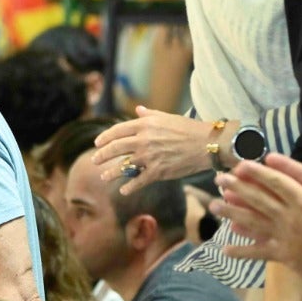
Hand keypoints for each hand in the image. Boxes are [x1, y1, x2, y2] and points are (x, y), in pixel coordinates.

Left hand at [91, 107, 216, 193]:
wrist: (206, 144)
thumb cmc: (188, 129)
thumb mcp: (167, 117)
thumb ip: (150, 115)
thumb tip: (138, 110)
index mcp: (145, 125)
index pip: (117, 131)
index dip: (105, 137)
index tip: (97, 143)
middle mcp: (143, 140)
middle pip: (116, 148)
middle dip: (102, 155)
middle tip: (95, 160)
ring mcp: (149, 157)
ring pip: (123, 166)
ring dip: (111, 173)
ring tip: (104, 177)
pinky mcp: (158, 171)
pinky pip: (139, 181)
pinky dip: (129, 187)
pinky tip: (123, 190)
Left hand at [213, 155, 301, 286]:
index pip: (277, 183)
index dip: (258, 173)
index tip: (242, 165)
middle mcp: (290, 218)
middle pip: (258, 199)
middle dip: (237, 188)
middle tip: (218, 179)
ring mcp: (284, 237)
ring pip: (253, 222)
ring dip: (232, 214)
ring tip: (213, 206)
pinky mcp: (284, 255)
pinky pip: (259, 251)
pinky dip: (242, 250)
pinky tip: (225, 249)